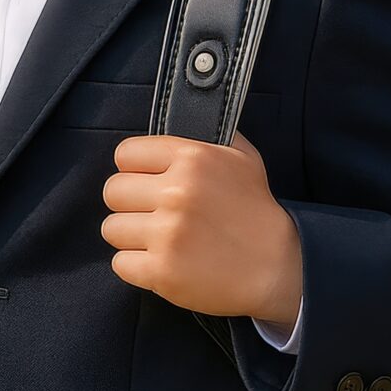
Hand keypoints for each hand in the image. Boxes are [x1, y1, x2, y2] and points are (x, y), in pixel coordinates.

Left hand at [100, 128, 300, 327]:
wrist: (279, 267)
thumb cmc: (256, 210)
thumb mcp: (241, 157)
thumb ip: (204, 135)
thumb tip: (174, 119)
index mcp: (192, 158)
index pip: (125, 154)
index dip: (134, 169)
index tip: (147, 181)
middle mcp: (176, 192)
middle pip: (112, 191)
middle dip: (129, 203)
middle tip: (151, 213)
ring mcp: (167, 234)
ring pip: (111, 228)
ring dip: (130, 236)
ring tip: (157, 239)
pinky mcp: (162, 271)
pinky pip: (120, 263)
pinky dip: (136, 266)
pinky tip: (161, 262)